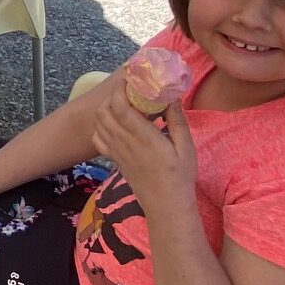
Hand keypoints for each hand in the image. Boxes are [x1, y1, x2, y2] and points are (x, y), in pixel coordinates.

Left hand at [92, 94, 196, 216]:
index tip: (130, 78)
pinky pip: (98, 138)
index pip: (121, 108)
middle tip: (128, 88)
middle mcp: (126, 144)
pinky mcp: (114, 160)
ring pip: (99, 123)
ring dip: (106, 108)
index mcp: (145, 139)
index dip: (120, 90)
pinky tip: (117, 123)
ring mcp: (117, 152)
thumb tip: (172, 96)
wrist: (165, 206)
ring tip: (123, 102)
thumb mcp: (186, 148)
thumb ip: (177, 121)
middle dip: (113, 95)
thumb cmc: (180, 177)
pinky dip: (102, 125)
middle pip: (104, 112)